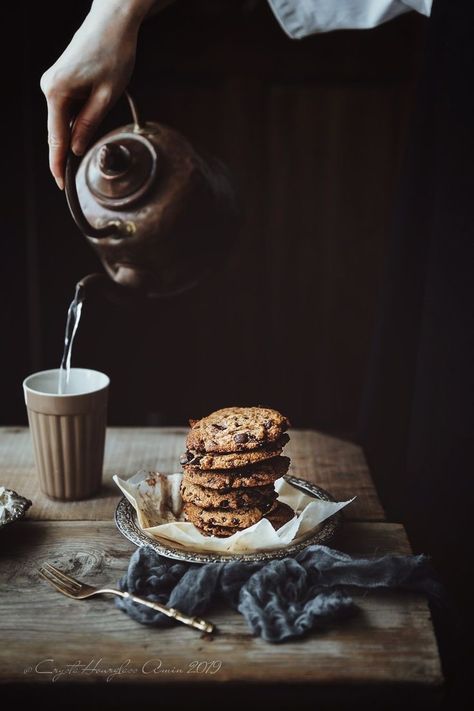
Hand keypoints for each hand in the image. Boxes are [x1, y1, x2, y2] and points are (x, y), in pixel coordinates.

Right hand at [40, 0, 155, 188]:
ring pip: (64, 120)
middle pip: (58, 131)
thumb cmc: (113, 53)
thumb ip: (90, 124)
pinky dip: (78, 118)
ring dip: (79, 129)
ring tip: (102, 109)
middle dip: (69, 151)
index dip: (59, 165)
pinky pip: (67, 109)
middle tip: (80, 170)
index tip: (61, 184)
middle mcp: (49, 87)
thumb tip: (76, 148)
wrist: (112, 22)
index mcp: (57, 92)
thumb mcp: (107, 96)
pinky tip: (94, 109)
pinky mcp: (60, 81)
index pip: (56, 139)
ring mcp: (53, 83)